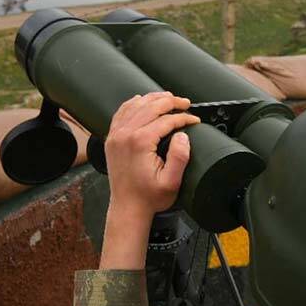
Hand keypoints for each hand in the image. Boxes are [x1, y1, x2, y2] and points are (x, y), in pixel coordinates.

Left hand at [98, 92, 199, 269]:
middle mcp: (125, 135)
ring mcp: (116, 135)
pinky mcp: (112, 139)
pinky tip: (142, 100)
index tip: (194, 120)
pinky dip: (133, 104)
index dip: (183, 117)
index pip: (166, 120)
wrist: (127, 208)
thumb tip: (183, 135)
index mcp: (140, 142)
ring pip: (136, 105)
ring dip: (153, 99)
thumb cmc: (149, 197)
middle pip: (151, 106)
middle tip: (185, 103)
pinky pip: (121, 113)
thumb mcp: (172, 182)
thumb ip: (180, 157)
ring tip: (169, 98)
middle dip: (171, 102)